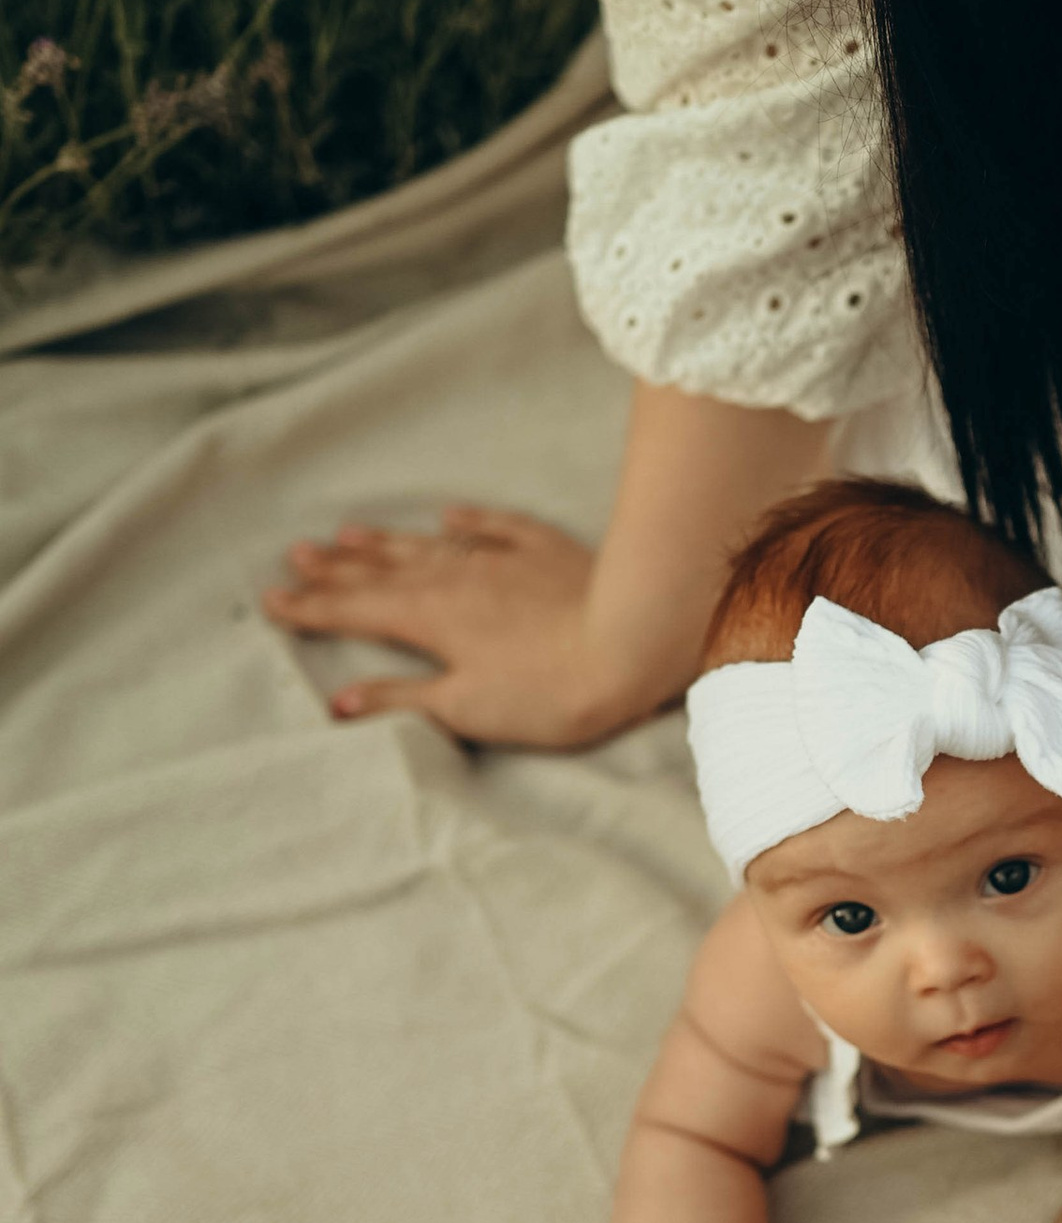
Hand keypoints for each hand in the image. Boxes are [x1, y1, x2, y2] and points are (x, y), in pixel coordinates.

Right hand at [262, 506, 655, 746]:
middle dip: (336, 568)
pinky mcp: (545, 551)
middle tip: (295, 554)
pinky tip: (449, 515)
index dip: (311, 608)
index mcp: (428, 619)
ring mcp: (500, 560)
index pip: (355, 611)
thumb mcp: (466, 708)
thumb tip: (339, 701)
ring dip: (385, 542)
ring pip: (427, 547)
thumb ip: (401, 699)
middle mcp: (454, 579)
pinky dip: (467, 521)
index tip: (272, 599)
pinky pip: (495, 527)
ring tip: (346, 532)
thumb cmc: (547, 691)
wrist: (630, 643)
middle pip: (382, 572)